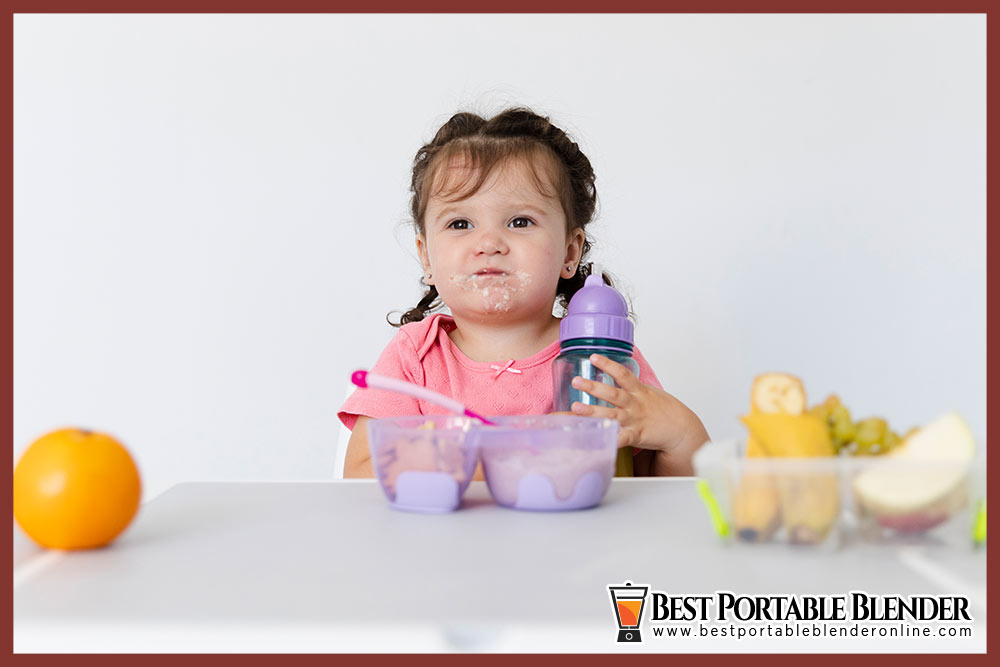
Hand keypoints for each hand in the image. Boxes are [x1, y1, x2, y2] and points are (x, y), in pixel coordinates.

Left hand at [569, 354, 708, 474]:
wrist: (681, 429)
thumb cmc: (663, 409)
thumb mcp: (648, 392)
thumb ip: (631, 386)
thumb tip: (613, 374)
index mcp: (638, 391)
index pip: (622, 374)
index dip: (608, 364)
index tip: (593, 357)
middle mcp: (635, 404)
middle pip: (612, 394)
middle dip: (593, 387)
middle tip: (575, 381)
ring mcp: (635, 420)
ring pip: (611, 415)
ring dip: (592, 411)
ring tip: (575, 407)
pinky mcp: (636, 436)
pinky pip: (621, 438)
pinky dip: (610, 438)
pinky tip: (596, 438)